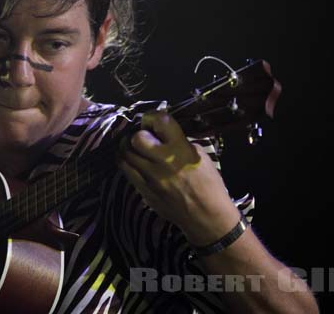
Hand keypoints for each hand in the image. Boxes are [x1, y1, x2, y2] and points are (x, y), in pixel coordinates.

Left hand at [116, 109, 239, 245]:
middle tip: (142, 137)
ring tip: (132, 147)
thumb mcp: (201, 155)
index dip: (153, 117)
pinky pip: (126, 171)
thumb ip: (179, 142)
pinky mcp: (143, 190)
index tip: (152, 120)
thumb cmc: (209, 184)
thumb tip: (161, 135)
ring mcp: (151, 178)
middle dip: (138, 134)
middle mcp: (163, 161)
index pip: (161, 121)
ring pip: (125, 154)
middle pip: (136, 138)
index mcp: (181, 149)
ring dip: (127, 147)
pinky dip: (126, 162)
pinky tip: (131, 160)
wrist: (206, 216)